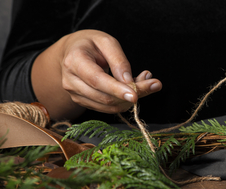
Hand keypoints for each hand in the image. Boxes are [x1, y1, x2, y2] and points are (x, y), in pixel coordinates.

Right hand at [32, 30, 161, 119]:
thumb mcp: (107, 42)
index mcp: (74, 61)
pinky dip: (123, 102)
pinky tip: (131, 89)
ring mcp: (75, 94)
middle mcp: (71, 81)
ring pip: (107, 106)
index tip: (135, 95)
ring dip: (130, 99)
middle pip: (104, 97)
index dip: (117, 90)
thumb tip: (129, 82)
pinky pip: (107, 108)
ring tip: (144, 83)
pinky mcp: (82, 102)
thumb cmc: (91, 44)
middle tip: (154, 84)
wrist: (72, 52)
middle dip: (131, 95)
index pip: (97, 80)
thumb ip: (119, 61)